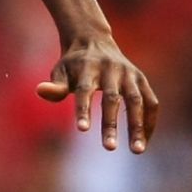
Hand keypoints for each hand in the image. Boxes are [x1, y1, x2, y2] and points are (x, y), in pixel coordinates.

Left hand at [37, 31, 157, 151]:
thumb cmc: (73, 64)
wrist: (94, 41)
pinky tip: (144, 140)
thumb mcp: (60, 71)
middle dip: (111, 124)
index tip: (82, 130)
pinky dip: (149, 121)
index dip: (83, 110)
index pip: (84, 91)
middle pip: (112, 99)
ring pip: (137, 101)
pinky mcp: (142, 79)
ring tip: (137, 151)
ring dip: (138, 126)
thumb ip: (55, 86)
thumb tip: (40, 91)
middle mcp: (112, 70)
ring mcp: (129, 74)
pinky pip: (151, 102)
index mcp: (88, 67)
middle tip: (109, 148)